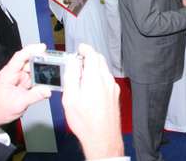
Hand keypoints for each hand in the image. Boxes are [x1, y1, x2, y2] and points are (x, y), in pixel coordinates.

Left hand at [0, 44, 51, 134]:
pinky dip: (43, 80)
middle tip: (55, 62)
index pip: (20, 57)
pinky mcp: (24, 85)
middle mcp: (14, 74)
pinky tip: (50, 81)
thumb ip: (34, 96)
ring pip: (34, 71)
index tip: (43, 47)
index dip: (31, 50)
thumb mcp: (18, 104)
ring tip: (55, 72)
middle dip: (42, 61)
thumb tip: (48, 90)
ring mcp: (20, 79)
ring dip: (44, 71)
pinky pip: (35, 79)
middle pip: (30, 62)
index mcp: (8, 74)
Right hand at [62, 44, 123, 158]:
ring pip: (104, 70)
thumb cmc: (86, 121)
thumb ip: (71, 76)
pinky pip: (107, 79)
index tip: (80, 48)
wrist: (103, 137)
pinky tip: (92, 87)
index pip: (92, 55)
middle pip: (100, 60)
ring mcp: (113, 87)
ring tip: (82, 75)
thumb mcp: (70, 98)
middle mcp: (107, 80)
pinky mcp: (115, 95)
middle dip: (90, 56)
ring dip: (94, 67)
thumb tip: (73, 62)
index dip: (85, 49)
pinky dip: (99, 76)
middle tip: (79, 60)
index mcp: (95, 78)